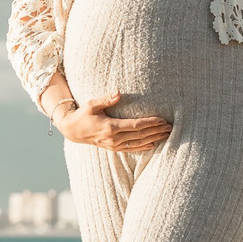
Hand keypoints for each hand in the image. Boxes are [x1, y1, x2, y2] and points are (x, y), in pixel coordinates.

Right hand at [53, 91, 171, 152]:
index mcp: (110, 127)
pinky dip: (143, 147)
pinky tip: (153, 144)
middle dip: (156, 131)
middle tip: (170, 127)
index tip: (162, 120)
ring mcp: (114, 145)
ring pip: (138, 143)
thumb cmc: (83, 115)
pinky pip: (131, 149)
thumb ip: (106, 99)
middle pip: (140, 135)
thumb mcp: (92, 104)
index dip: (150, 123)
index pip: (135, 126)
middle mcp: (113, 138)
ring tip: (166, 134)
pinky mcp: (113, 149)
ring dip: (153, 138)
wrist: (72, 131)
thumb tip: (118, 92)